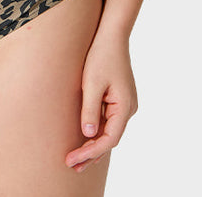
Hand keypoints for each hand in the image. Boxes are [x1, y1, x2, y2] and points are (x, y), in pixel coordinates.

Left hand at [65, 31, 138, 172]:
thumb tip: (89, 135)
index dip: (90, 152)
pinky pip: (109, 121)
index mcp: (125, 107)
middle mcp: (129, 108)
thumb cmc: (101, 55)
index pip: (109, 139)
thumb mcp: (91, 83)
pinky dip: (98, 131)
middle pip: (111, 139)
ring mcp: (125, 104)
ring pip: (110, 131)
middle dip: (92, 154)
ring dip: (94, 144)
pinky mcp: (119, 98)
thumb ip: (90, 110)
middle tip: (72, 166)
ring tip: (76, 160)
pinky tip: (86, 139)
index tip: (72, 159)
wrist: (111, 34)